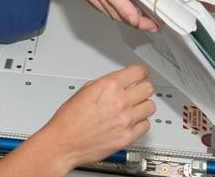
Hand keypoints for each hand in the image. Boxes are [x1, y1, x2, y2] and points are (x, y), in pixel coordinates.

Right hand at [36, 0, 164, 31]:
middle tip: (149, 25)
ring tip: (139, 21)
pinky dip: (111, 11)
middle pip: (112, 10)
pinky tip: (121, 10)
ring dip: (122, 18)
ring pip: (105, 11)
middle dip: (133, 21)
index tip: (139, 20)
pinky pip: (98, 6)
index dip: (127, 11)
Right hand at [37, 64, 155, 169]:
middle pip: (148, 88)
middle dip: (142, 88)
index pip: (139, 72)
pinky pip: (145, 125)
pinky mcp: (128, 137)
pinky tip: (131, 122)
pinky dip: (140, 123)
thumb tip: (119, 81)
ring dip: (142, 106)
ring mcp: (125, 120)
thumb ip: (106, 83)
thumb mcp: (85, 90)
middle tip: (137, 91)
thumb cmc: (70, 119)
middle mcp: (120, 102)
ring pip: (150, 106)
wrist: (64, 142)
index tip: (141, 75)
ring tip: (134, 108)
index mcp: (109, 86)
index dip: (141, 72)